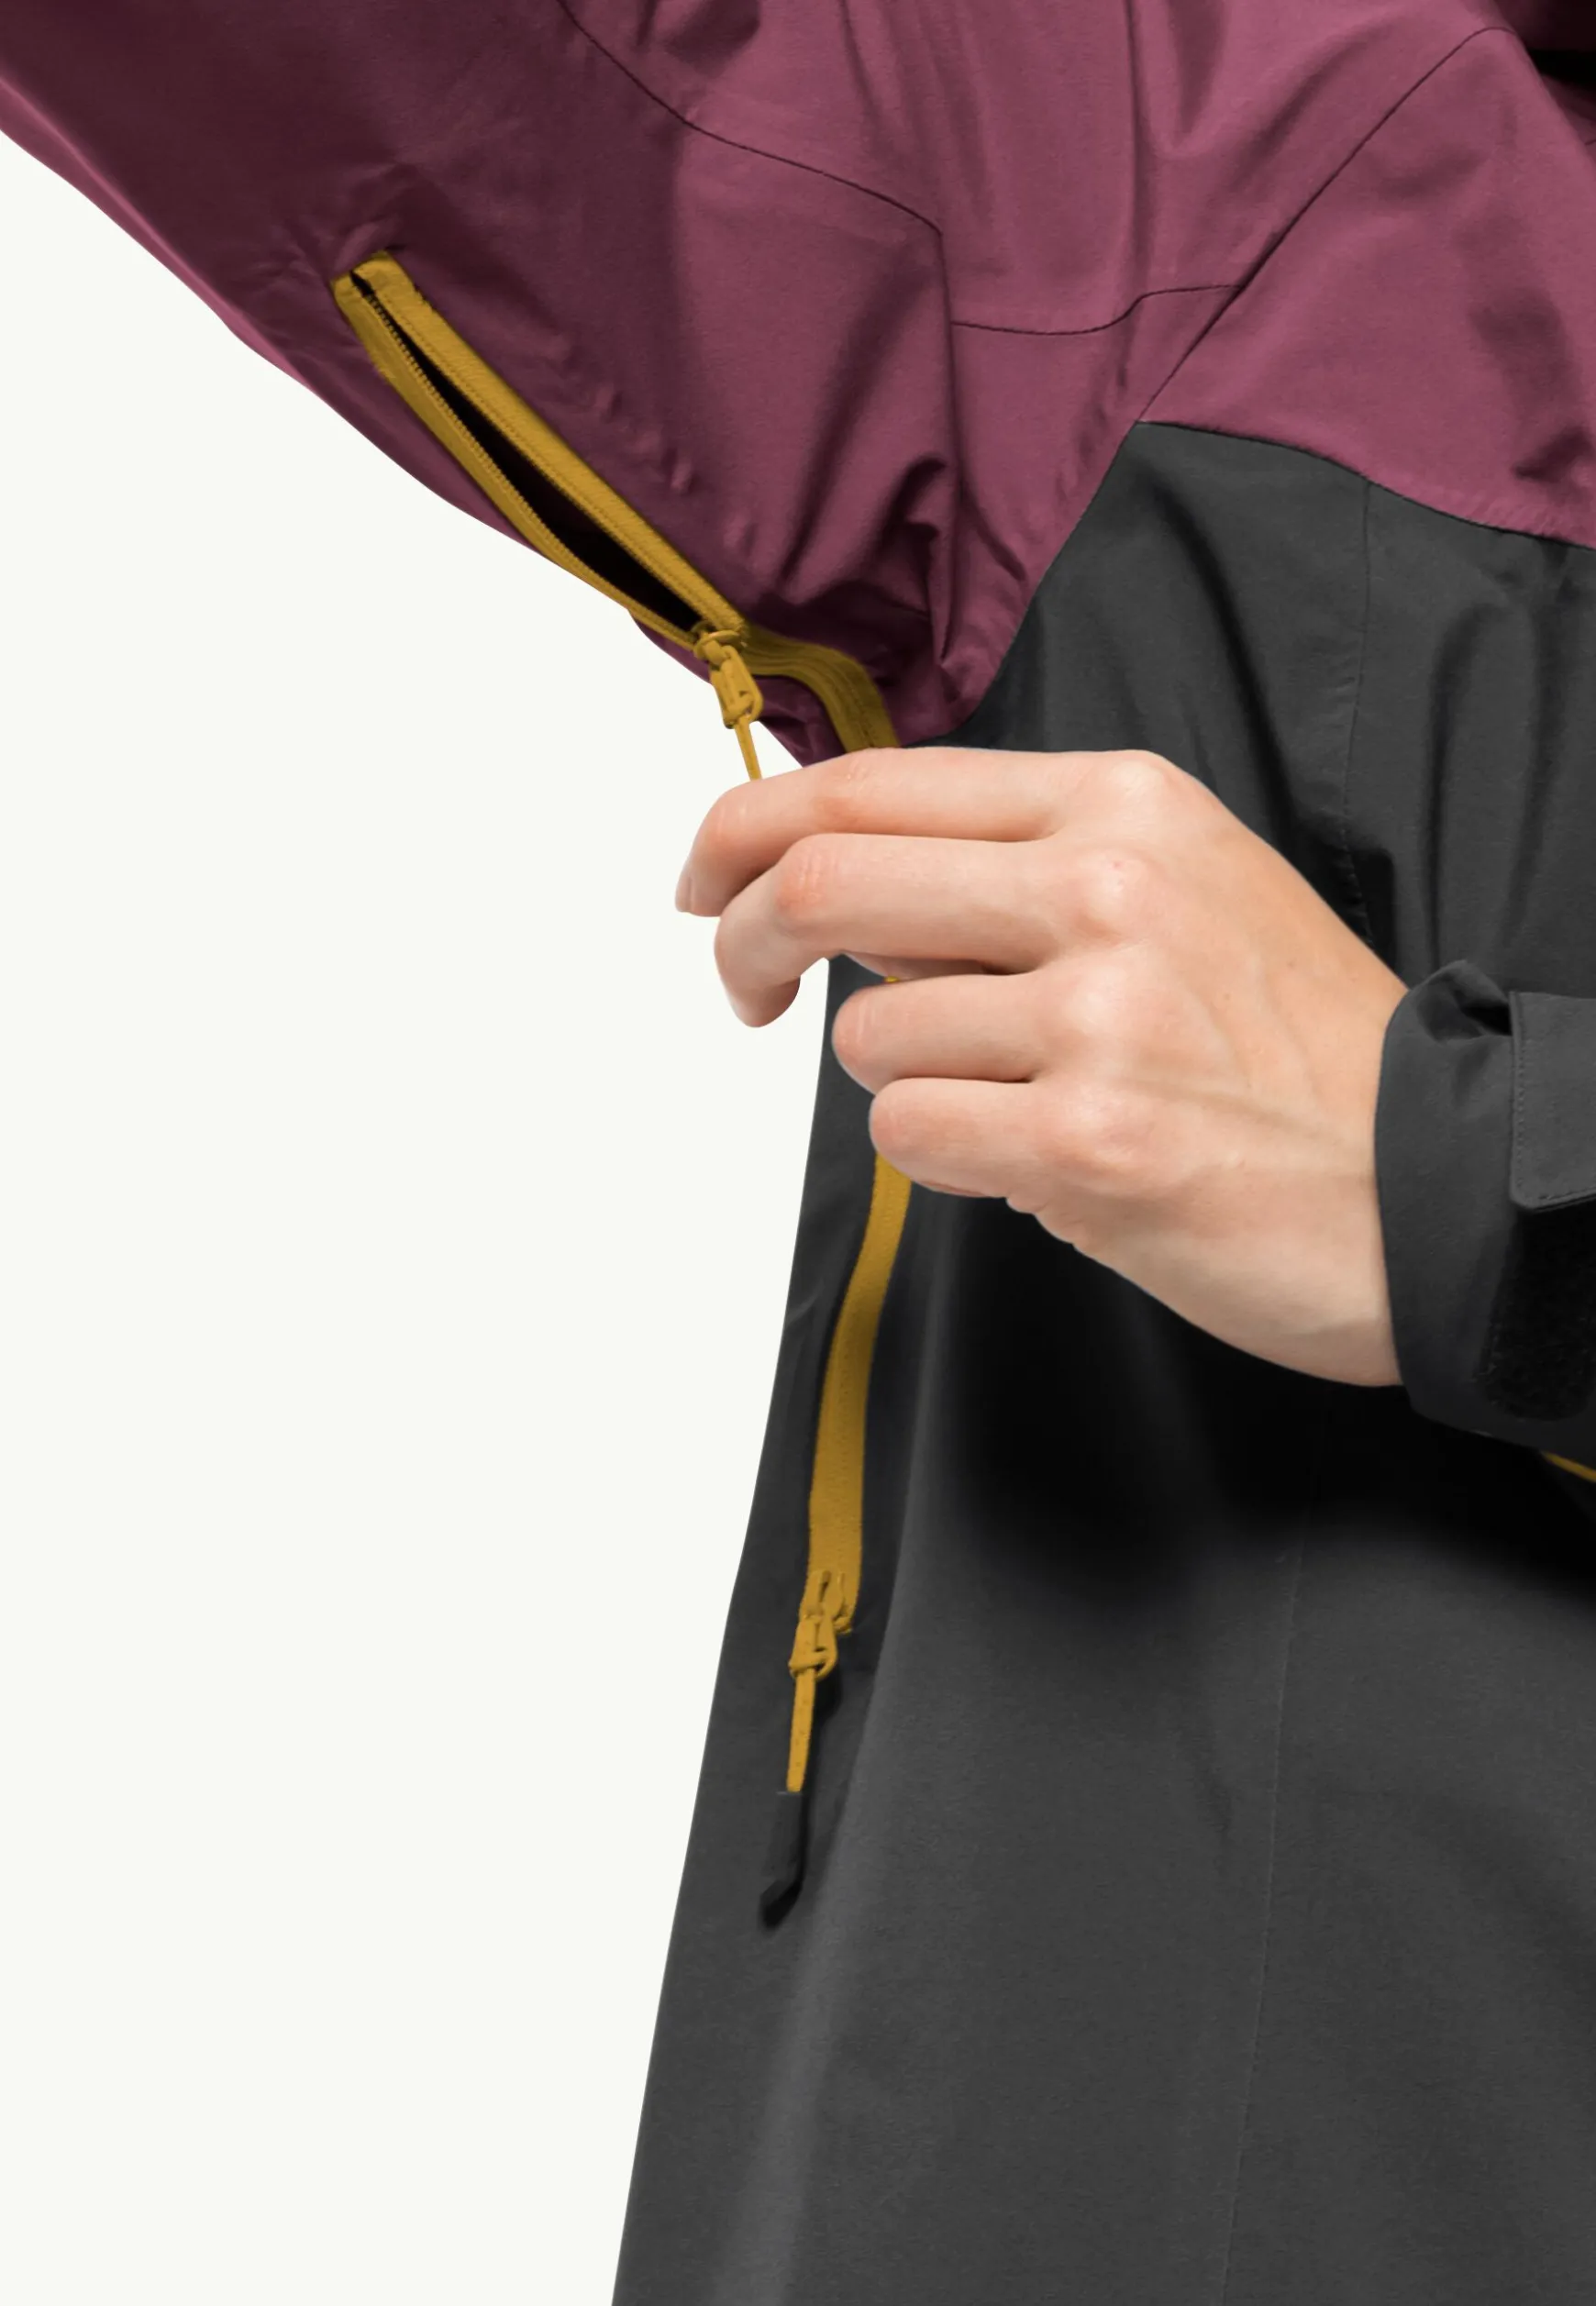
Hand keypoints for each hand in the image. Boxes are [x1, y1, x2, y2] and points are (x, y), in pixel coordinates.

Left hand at [676, 748, 1405, 1385]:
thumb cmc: (1294, 1049)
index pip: (868, 782)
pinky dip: (944, 1156)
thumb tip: (844, 882)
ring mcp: (1098, 1014)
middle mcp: (1105, 886)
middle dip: (743, 941)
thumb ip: (1018, 867)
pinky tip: (1038, 1160)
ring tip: (1016, 1101)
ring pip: (865, 1032)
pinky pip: (909, 1132)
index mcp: (1120, 803)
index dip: (745, 830)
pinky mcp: (1086, 1140)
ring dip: (905, 1079)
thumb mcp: (1181, 889)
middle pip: (823, 879)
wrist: (1435, 1181)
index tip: (708, 883)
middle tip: (744, 990)